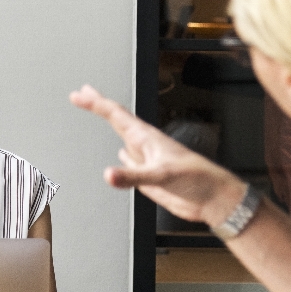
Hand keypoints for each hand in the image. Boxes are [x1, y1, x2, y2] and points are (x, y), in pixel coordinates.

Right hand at [69, 84, 243, 225]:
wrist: (212, 199)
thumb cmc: (197, 179)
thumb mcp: (162, 175)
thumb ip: (134, 176)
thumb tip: (108, 175)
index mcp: (147, 138)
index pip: (116, 114)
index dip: (96, 103)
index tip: (79, 94)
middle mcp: (145, 145)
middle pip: (117, 120)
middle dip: (99, 105)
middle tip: (83, 92)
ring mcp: (147, 160)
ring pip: (123, 138)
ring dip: (110, 126)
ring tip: (100, 114)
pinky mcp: (149, 176)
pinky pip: (130, 162)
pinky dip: (121, 157)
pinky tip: (120, 154)